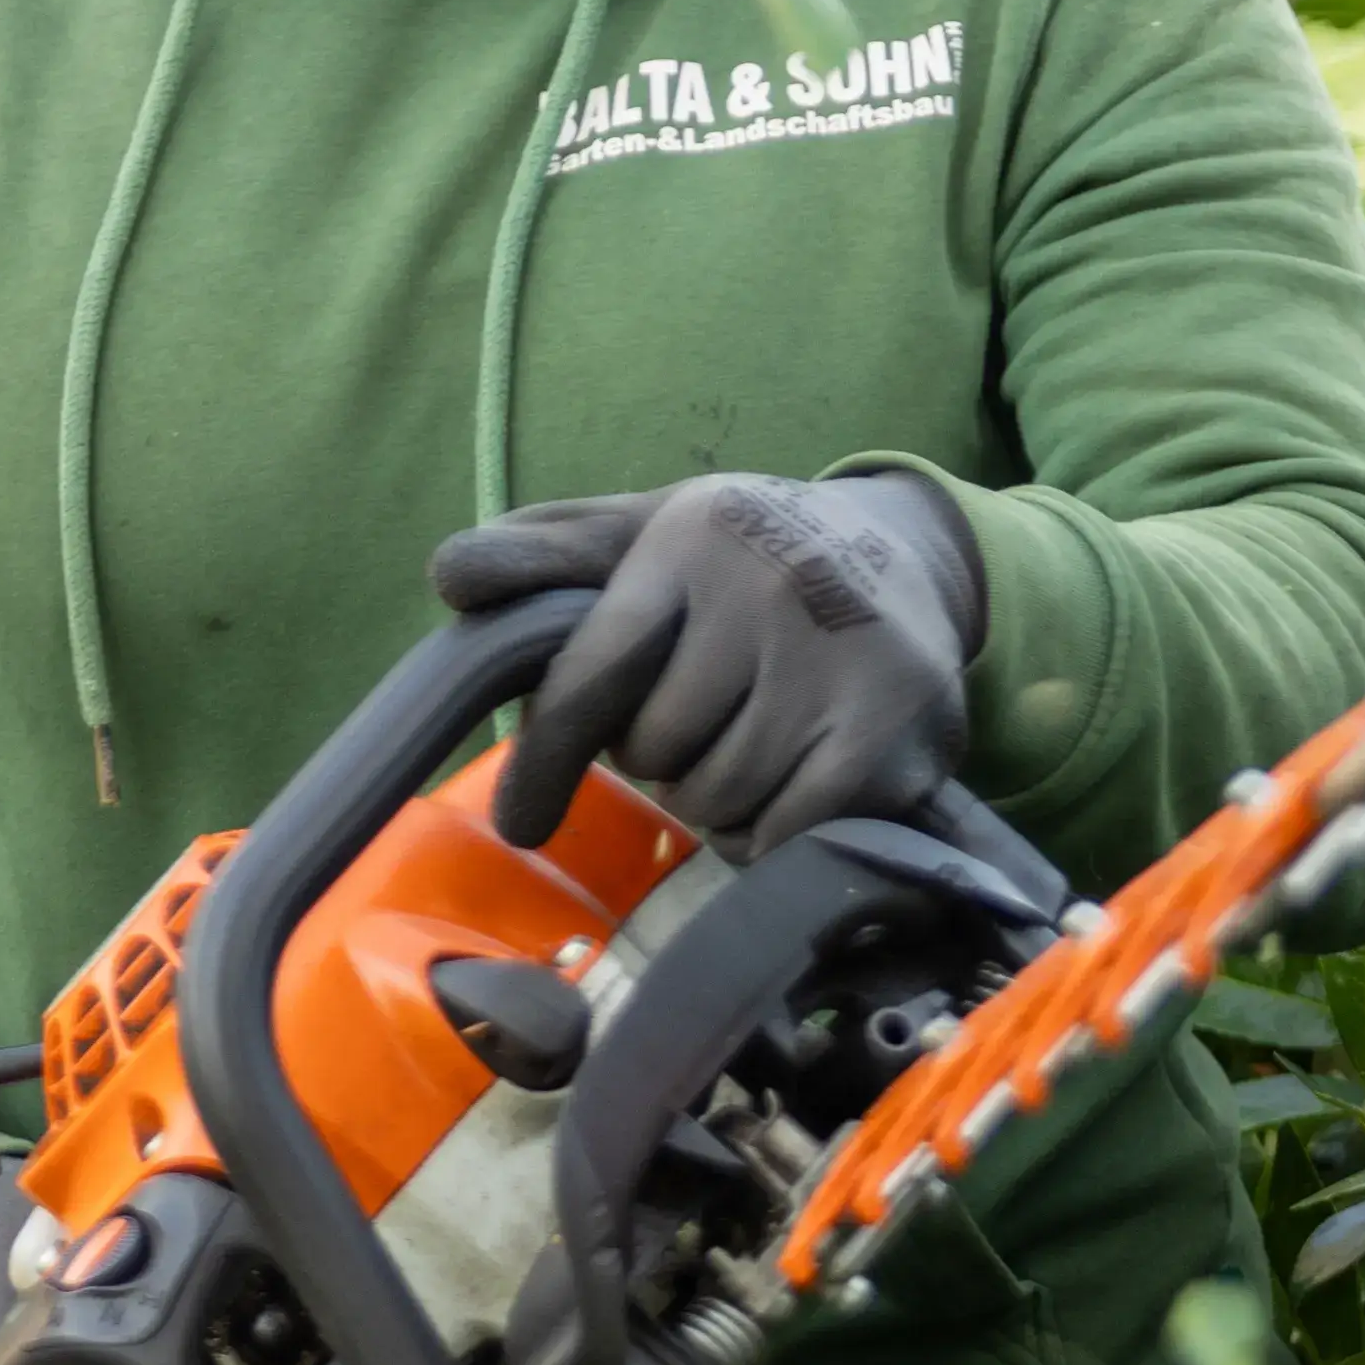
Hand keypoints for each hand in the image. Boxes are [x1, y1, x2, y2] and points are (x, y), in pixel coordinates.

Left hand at [433, 471, 986, 858]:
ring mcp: (845, 661)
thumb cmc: (748, 559)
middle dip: (660, 757)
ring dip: (716, 800)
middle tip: (696, 725)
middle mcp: (775, 590)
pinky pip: (787, 832)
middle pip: (658, 752)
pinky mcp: (898, 731)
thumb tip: (450, 579)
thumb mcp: (652, 532)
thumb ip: (550, 555)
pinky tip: (787, 783)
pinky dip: (771, 832)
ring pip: (720, 801)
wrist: (914, 556)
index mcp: (696, 540)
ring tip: (744, 748)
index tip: (522, 821)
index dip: (546, 758)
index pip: (594, 673)